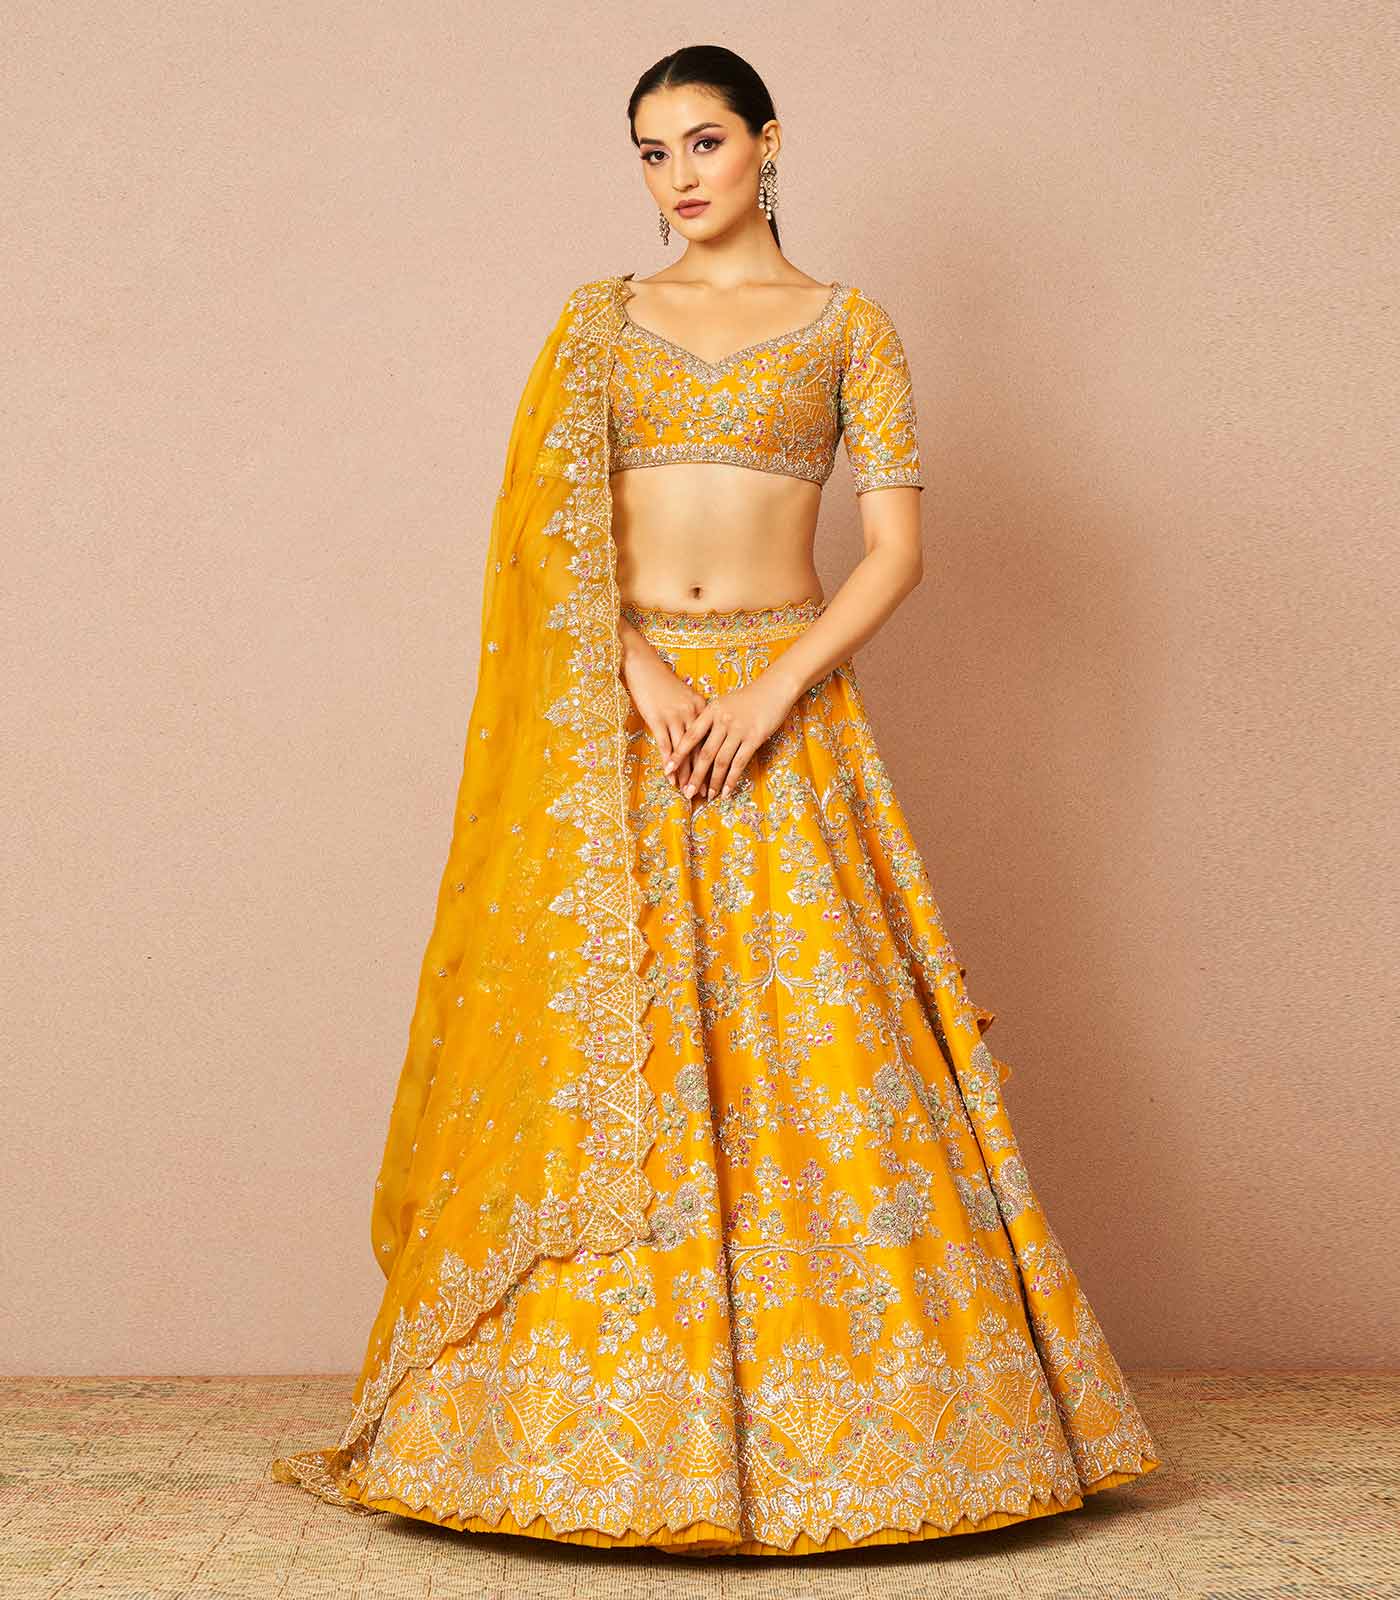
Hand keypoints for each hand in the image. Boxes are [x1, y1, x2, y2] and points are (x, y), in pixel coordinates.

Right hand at [620, 635, 707, 788]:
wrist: (643, 664)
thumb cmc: (663, 681)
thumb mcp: (685, 695)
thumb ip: (694, 713)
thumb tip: (700, 733)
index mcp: (703, 707)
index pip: (712, 740)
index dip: (716, 762)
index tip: (720, 779)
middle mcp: (692, 713)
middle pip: (701, 749)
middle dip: (704, 774)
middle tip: (707, 794)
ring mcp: (675, 716)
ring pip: (685, 752)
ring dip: (687, 774)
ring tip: (689, 792)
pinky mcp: (658, 719)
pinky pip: (666, 746)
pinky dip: (670, 764)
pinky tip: (671, 778)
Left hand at [666, 672, 796, 801]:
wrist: (775, 687)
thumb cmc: (748, 697)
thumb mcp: (724, 703)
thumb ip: (710, 720)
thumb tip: (696, 741)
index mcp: (711, 711)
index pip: (691, 736)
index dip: (679, 754)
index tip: (668, 769)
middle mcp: (722, 720)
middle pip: (704, 753)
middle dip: (694, 776)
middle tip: (687, 792)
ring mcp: (738, 729)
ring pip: (721, 761)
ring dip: (713, 781)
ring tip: (707, 796)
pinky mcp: (754, 738)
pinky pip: (740, 762)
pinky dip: (731, 779)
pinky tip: (726, 791)